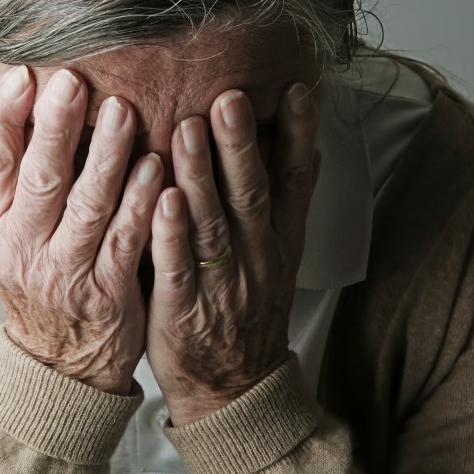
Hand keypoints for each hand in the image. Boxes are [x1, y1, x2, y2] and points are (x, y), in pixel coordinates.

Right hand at [0, 66, 163, 394]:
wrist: (60, 361)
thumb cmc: (34, 283)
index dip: (6, 119)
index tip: (22, 76)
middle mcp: (24, 248)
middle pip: (41, 180)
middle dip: (56, 128)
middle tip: (73, 81)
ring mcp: (66, 271)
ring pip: (87, 207)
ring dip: (106, 157)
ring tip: (123, 112)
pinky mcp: (107, 291)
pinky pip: (126, 240)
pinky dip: (140, 202)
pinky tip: (156, 167)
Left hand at [145, 83, 321, 423]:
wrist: (234, 385)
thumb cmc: (248, 311)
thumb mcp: (280, 257)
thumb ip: (287, 203)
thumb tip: (309, 147)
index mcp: (279, 241)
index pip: (295, 181)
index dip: (298, 135)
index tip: (296, 88)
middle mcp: (256, 258)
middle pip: (251, 194)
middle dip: (241, 143)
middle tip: (229, 96)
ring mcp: (221, 285)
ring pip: (213, 224)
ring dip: (202, 176)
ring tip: (189, 128)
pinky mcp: (183, 310)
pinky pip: (178, 268)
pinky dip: (172, 235)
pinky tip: (164, 200)